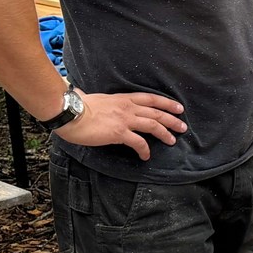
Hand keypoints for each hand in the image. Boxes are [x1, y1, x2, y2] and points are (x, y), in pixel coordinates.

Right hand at [54, 90, 186, 159]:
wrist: (70, 113)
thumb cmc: (76, 106)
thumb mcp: (92, 97)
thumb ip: (97, 99)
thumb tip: (85, 96)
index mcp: (123, 98)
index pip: (151, 98)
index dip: (166, 103)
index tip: (178, 108)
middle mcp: (128, 107)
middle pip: (157, 112)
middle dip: (172, 119)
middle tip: (182, 127)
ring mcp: (125, 120)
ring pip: (153, 125)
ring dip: (165, 133)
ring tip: (172, 140)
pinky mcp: (119, 133)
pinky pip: (138, 142)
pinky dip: (145, 150)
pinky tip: (146, 156)